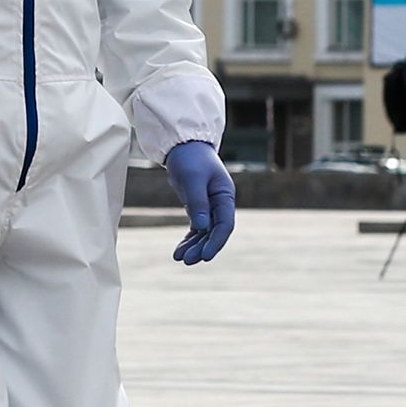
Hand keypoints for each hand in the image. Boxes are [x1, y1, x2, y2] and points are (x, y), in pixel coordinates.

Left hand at [165, 141, 236, 262]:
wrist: (183, 145)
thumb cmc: (190, 158)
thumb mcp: (193, 179)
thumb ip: (198, 202)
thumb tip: (201, 227)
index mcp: (225, 195)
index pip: (225, 224)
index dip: (216, 241)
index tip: (205, 256)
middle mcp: (220, 203)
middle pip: (214, 231)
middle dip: (202, 247)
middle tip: (187, 261)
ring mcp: (210, 206)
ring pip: (204, 232)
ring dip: (194, 246)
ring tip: (180, 258)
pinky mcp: (198, 207)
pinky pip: (196, 228)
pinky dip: (189, 239)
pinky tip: (179, 250)